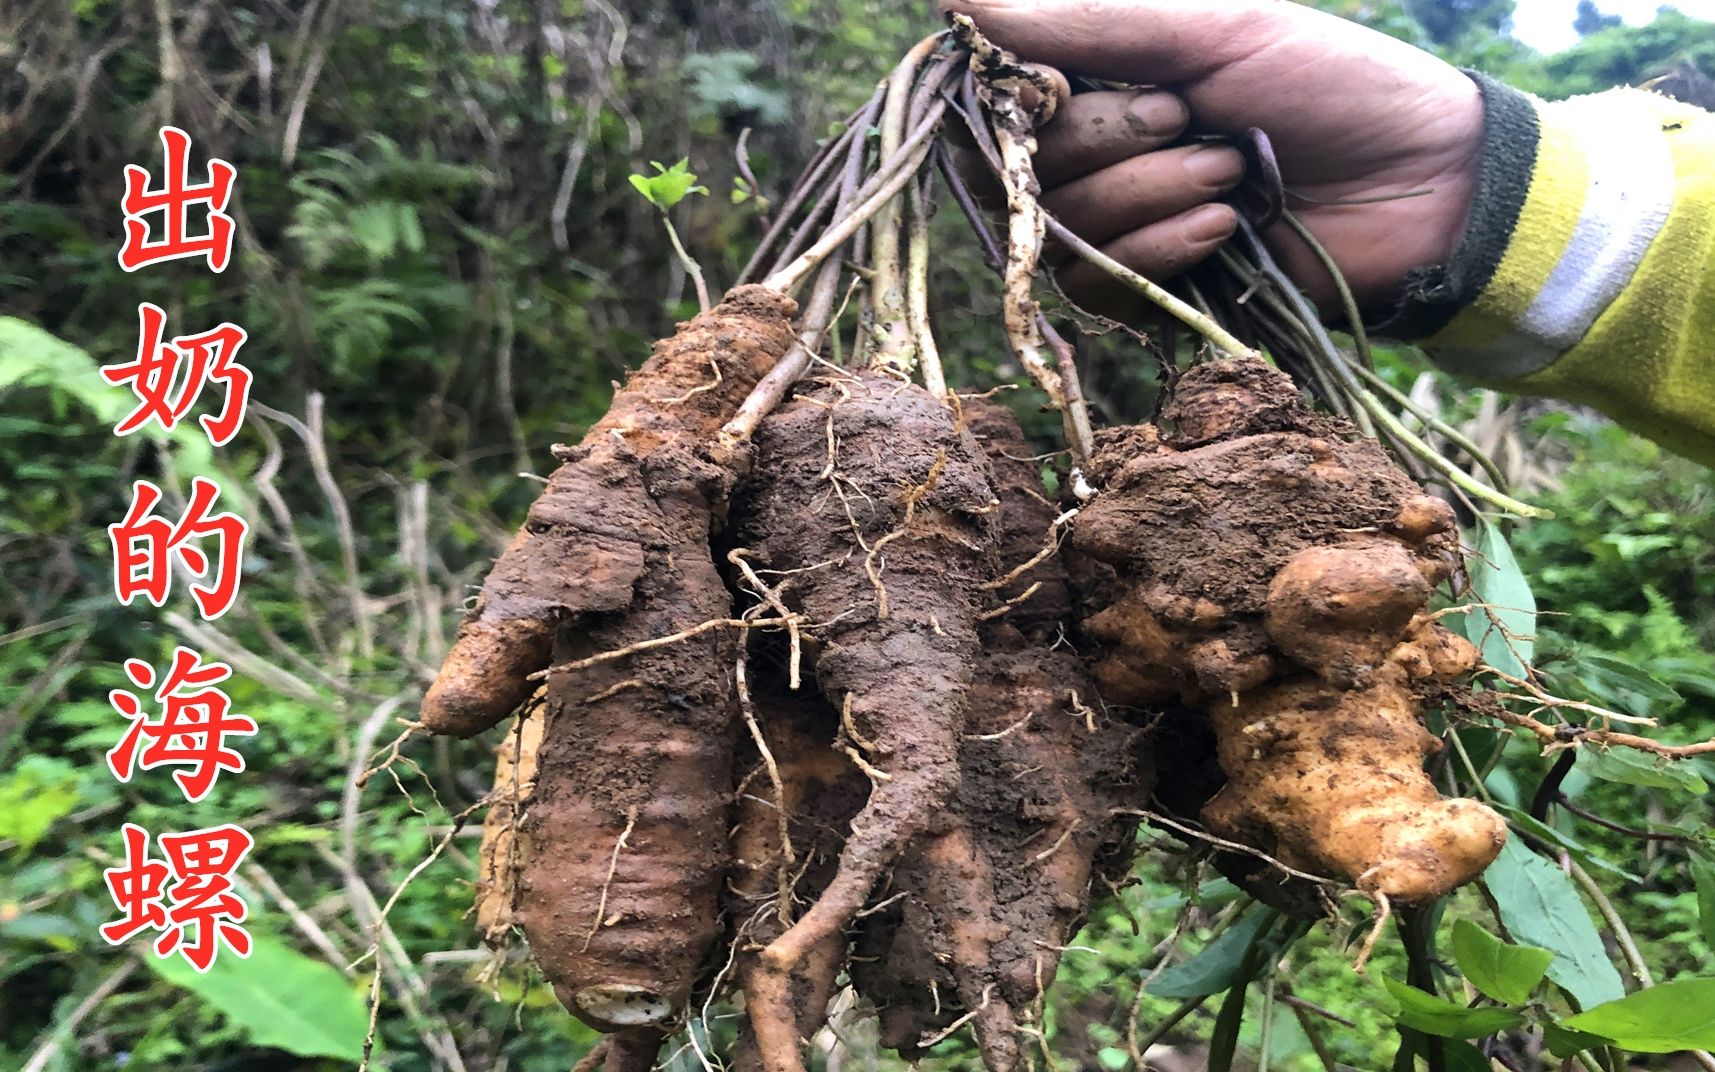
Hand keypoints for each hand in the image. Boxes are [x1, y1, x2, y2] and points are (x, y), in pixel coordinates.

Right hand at [942, 0, 1485, 315]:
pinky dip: (1159, 252)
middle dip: (1110, 143)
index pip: (1001, 105)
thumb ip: (1082, 20)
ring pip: (1063, 230)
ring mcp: (1124, 226)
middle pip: (1025, 170)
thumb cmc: (1326, 85)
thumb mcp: (1207, 30)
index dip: (1020, 105)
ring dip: (1148, 197)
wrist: (1422, 185)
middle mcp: (1101, 155)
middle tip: (1190, 118)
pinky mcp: (1153, 292)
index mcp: (1105, 81)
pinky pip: (1101, 287)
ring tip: (1229, 174)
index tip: (1067, 86)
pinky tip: (1222, 230)